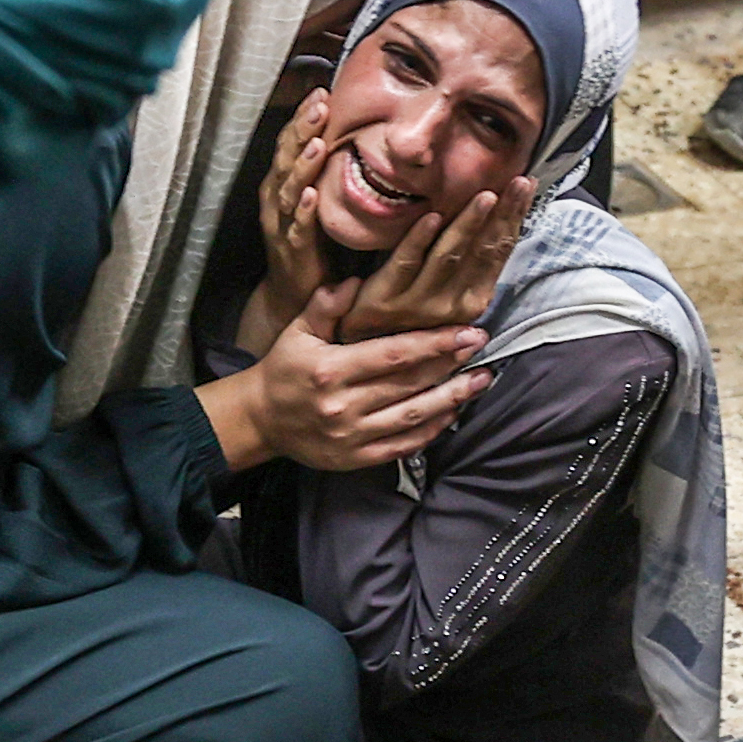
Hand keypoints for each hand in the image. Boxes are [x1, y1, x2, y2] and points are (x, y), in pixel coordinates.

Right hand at [201, 281, 491, 472]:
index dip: (434, 343)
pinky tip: (452, 412)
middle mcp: (343, 405)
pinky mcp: (357, 458)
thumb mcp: (296, 332)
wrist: (260, 420)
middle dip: (451, 364)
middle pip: (410, 383)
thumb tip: (356, 283)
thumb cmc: (282, 370)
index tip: (466, 331)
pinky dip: (432, 430)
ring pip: (414, 416)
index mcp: (330, 370)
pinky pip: (404, 445)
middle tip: (481, 346)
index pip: (393, 354)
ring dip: (452, 398)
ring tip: (481, 381)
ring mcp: (352, 435)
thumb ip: (325, 307)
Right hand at [238, 89, 332, 353]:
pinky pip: (296, 228)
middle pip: (286, 157)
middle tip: (319, 103)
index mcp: (285, 184)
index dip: (304, 117)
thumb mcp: (320, 201)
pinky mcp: (292, 251)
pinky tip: (309, 196)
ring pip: (288, 188)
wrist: (294, 295)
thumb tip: (358, 137)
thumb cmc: (312, 244)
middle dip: (302, 129)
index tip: (322, 91)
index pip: (293, 143)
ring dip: (301, 165)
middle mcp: (277, 199)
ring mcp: (282, 224)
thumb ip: (331, 173)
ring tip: (315, 142)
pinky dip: (302, 211)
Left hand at [340, 174, 533, 341]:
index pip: (498, 252)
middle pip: (482, 250)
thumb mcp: (445, 298)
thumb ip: (466, 265)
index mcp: (471, 302)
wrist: (359, 353)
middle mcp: (452, 306)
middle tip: (518, 182)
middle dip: (503, 215)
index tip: (526, 185)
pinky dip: (419, 239)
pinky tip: (432, 215)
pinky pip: (405, 262)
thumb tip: (494, 223)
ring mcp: (418, 303)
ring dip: (469, 224)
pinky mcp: (384, 299)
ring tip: (486, 195)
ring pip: (449, 255)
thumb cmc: (405, 320)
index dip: (513, 218)